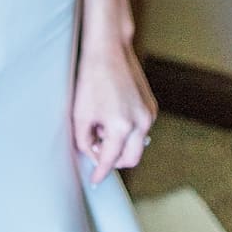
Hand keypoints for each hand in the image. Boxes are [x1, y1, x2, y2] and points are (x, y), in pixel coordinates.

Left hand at [73, 36, 156, 183]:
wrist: (108, 50)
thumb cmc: (90, 78)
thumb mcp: (80, 112)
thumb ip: (84, 139)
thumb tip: (92, 154)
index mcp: (121, 126)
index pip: (110, 159)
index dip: (100, 172)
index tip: (95, 181)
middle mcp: (140, 123)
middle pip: (131, 158)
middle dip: (113, 162)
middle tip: (96, 153)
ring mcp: (149, 115)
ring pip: (136, 144)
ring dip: (120, 145)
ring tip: (99, 128)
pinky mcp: (151, 107)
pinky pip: (140, 129)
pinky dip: (126, 132)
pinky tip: (110, 117)